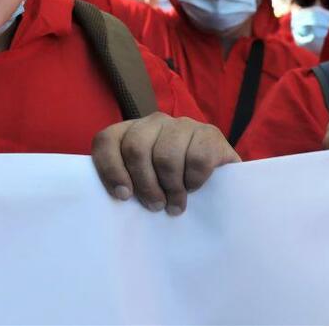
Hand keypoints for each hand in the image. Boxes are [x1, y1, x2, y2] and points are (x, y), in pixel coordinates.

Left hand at [92, 113, 238, 214]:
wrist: (221, 187)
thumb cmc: (172, 187)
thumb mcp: (145, 184)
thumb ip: (128, 183)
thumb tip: (119, 196)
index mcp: (131, 132)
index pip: (107, 140)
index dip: (111, 169)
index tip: (123, 196)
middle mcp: (155, 122)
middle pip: (136, 149)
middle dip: (145, 184)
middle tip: (155, 205)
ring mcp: (183, 124)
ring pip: (166, 156)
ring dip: (171, 188)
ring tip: (175, 204)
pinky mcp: (210, 134)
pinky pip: (196, 159)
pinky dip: (194, 180)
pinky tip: (194, 188)